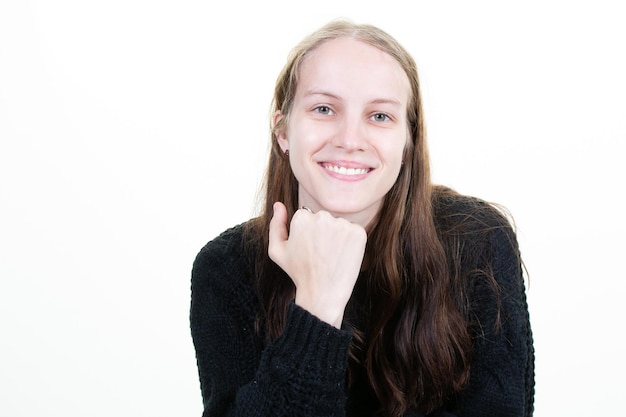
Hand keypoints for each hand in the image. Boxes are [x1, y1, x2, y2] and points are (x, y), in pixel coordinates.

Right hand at [268, 202, 366, 327]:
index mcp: (302, 217)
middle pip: (323, 218)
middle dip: (322, 232)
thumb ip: (276, 224)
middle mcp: (322, 216)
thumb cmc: (298, 272)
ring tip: (331, 257)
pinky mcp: (359, 232)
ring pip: (339, 224)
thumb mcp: (277, 251)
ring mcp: (342, 224)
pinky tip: (343, 256)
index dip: (306, 234)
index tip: (307, 250)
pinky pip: (354, 231)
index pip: (306, 217)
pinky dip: (351, 242)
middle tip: (319, 255)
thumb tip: (278, 204)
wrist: (323, 293)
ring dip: (337, 237)